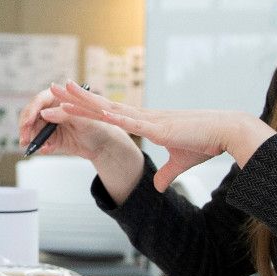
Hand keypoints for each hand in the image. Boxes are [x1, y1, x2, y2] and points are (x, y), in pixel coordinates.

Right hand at [17, 85, 131, 162]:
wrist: (104, 144)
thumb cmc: (98, 124)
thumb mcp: (82, 117)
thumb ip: (63, 114)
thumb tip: (43, 113)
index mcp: (59, 98)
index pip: (40, 100)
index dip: (31, 110)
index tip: (27, 122)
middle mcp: (52, 110)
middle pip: (31, 115)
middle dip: (26, 127)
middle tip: (24, 138)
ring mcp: (51, 125)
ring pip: (33, 130)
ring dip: (32, 138)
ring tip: (35, 147)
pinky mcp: (52, 140)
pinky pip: (42, 143)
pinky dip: (41, 147)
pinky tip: (46, 150)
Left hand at [47, 82, 272, 190]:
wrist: (225, 132)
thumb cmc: (206, 143)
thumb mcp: (180, 163)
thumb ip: (167, 174)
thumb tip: (158, 187)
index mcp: (146, 122)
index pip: (109, 114)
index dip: (87, 107)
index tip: (68, 101)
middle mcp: (142, 116)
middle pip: (101, 105)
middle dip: (75, 98)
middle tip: (52, 88)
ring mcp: (148, 119)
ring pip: (108, 108)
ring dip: (83, 101)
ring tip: (60, 92)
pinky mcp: (157, 126)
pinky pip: (128, 120)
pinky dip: (111, 115)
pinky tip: (93, 109)